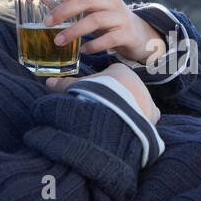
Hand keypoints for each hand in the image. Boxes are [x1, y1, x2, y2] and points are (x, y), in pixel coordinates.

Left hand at [37, 0, 166, 65]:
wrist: (138, 34)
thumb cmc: (107, 17)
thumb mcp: (90, 6)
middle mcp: (112, 0)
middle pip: (87, 0)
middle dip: (64, 11)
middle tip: (46, 23)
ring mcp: (121, 17)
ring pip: (96, 20)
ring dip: (74, 31)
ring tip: (57, 41)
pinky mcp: (126, 34)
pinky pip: (109, 39)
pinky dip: (94, 45)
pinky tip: (82, 50)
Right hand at [45, 62, 160, 124]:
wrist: (114, 109)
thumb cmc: (95, 94)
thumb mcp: (77, 87)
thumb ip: (65, 84)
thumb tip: (48, 82)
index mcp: (120, 72)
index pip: (114, 74)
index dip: (105, 83)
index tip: (98, 92)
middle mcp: (137, 82)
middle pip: (127, 89)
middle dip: (119, 97)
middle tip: (107, 108)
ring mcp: (146, 98)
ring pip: (139, 102)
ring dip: (132, 109)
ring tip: (119, 120)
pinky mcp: (151, 114)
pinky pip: (150, 117)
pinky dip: (143, 122)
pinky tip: (134, 128)